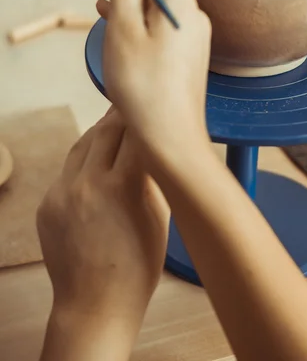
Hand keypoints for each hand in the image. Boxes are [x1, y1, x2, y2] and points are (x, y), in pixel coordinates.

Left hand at [37, 109, 169, 359]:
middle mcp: (87, 183)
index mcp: (123, 187)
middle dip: (123, 114)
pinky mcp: (47, 202)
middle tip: (136, 103)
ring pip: (83, 144)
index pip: (136, 134)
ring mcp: (61, 192)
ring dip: (101, 131)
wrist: (95, 303)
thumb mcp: (160, 218)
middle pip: (106, 130)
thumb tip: (154, 147)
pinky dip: (85, 159)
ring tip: (116, 122)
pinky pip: (69, 169)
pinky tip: (98, 158)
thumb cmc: (139, 265)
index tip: (156, 105)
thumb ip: (154, 178)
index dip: (148, 117)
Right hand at [96, 0, 211, 165]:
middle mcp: (192, 17)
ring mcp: (192, 38)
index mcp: (181, 5)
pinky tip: (118, 15)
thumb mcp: (125, 31)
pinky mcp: (186, 56)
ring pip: (158, 3)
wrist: (171, 136)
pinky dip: (140, 15)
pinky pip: (161, 25)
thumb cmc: (145, 85)